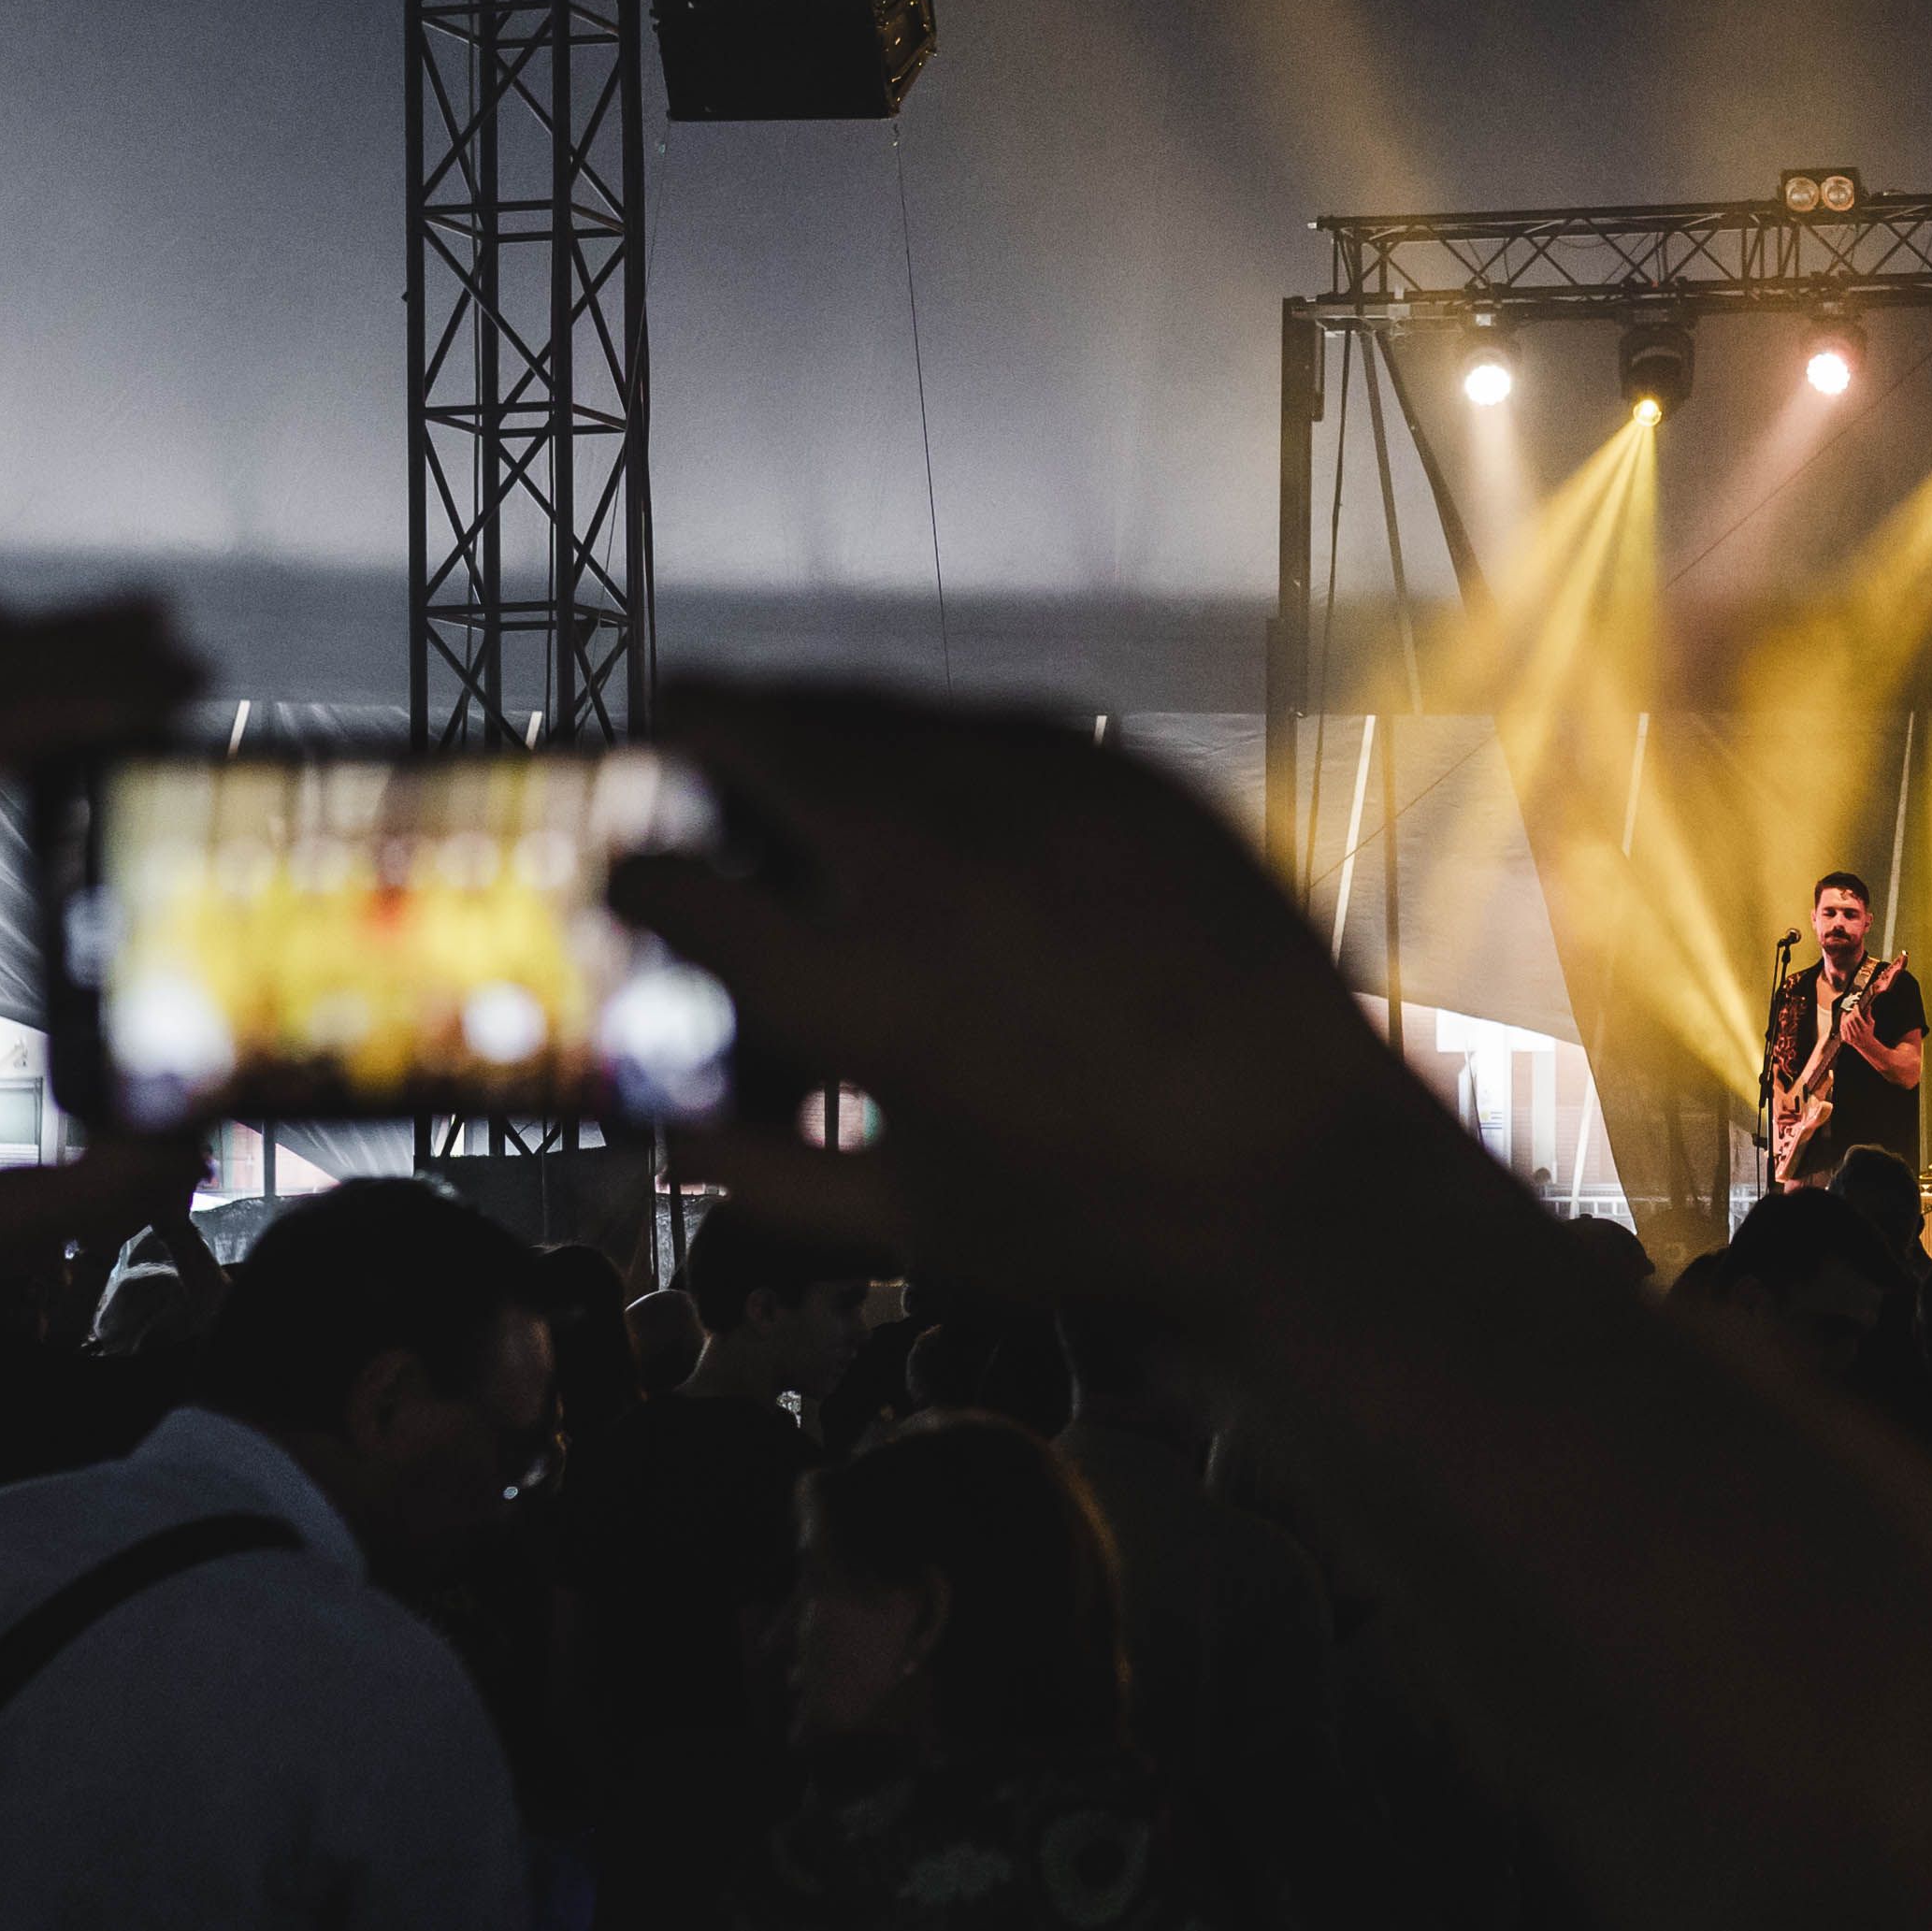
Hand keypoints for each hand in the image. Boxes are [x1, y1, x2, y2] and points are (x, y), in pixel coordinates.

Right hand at [611, 683, 1466, 1317]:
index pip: (666, 883)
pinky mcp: (1123, 775)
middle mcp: (927, 865)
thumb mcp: (908, 1224)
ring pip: (869, 705)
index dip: (622, 878)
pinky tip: (942, 787)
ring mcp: (1033, 799)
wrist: (1309, 1184)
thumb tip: (669, 1129)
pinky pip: (990, 722)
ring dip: (807, 720)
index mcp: (850, 985)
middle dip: (684, 731)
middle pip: (747, 731)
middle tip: (666, 737)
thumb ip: (762, 1175)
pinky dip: (937, 745)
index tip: (628, 883)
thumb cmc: (1105, 1225)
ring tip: (788, 748)